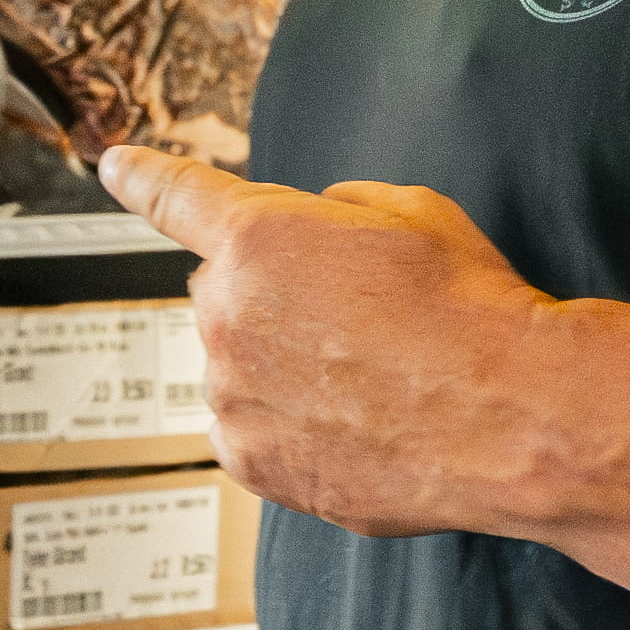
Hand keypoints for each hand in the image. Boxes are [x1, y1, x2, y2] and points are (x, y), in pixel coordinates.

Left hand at [103, 151, 576, 537]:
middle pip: (223, 295)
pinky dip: (290, 428)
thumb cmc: (471, 311)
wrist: (511, 415)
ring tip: (372, 381)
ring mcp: (233, 395)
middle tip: (356, 321)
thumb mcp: (414, 212)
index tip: (118, 167)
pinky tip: (356, 424)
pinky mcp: (253, 462)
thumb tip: (319, 227)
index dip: (144, 177)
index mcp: (259, 236)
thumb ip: (339, 210)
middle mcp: (227, 314)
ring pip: (238, 369)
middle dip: (272, 300)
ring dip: (285, 370)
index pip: (178, 196)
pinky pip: (251, 432)